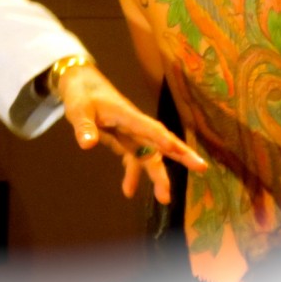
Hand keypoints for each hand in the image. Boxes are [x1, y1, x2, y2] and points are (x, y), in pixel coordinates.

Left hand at [58, 61, 206, 202]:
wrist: (80, 82)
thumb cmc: (81, 93)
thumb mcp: (78, 110)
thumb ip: (84, 127)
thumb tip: (88, 145)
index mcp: (126, 115)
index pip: (149, 128)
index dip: (163, 140)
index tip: (177, 151)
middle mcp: (133, 125)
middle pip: (159, 142)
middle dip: (181, 155)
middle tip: (201, 169)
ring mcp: (129, 132)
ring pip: (149, 154)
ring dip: (157, 174)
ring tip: (164, 199)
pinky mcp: (122, 138)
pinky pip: (133, 157)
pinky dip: (133, 173)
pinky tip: (128, 191)